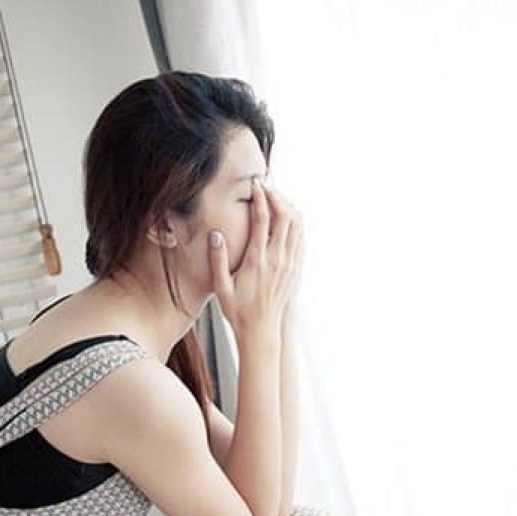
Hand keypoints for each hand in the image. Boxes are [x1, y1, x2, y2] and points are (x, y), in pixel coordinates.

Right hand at [209, 177, 301, 336]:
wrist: (261, 331)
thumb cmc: (237, 310)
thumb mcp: (220, 286)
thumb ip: (217, 259)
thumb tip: (215, 233)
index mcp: (258, 260)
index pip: (263, 220)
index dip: (260, 197)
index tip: (255, 185)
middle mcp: (278, 259)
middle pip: (285, 216)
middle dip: (276, 196)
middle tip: (265, 186)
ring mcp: (289, 264)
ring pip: (297, 225)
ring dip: (288, 207)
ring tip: (275, 197)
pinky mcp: (295, 268)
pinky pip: (300, 238)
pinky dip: (296, 222)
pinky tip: (286, 216)